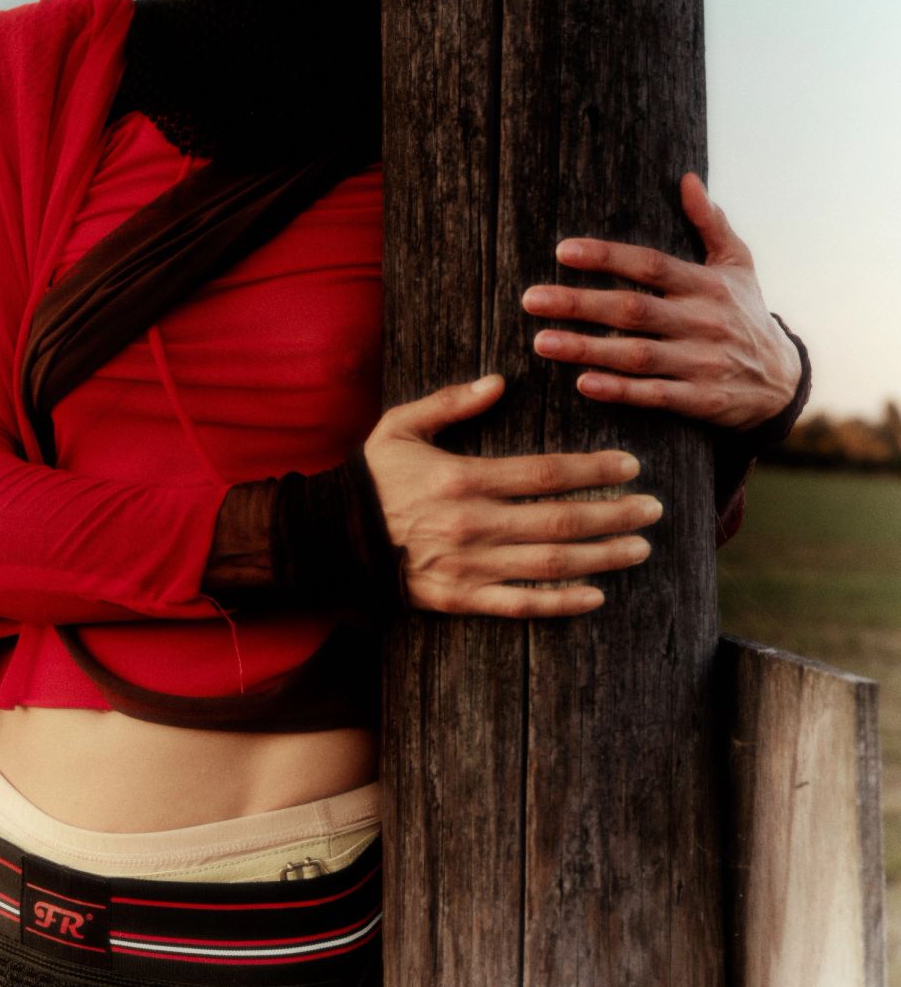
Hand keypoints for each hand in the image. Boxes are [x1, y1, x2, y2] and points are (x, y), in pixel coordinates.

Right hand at [362, 374, 662, 617]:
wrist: (332, 538)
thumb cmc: (373, 476)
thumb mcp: (401, 426)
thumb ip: (451, 403)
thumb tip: (499, 382)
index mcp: (461, 478)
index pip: (544, 473)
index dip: (593, 468)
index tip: (630, 464)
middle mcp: (472, 524)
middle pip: (559, 520)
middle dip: (614, 514)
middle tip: (653, 508)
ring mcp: (468, 566)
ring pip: (550, 565)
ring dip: (601, 557)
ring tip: (640, 548)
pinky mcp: (459, 598)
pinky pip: (519, 605)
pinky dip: (560, 603)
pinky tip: (595, 596)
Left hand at [521, 172, 801, 432]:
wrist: (783, 380)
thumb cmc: (746, 314)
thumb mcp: (738, 265)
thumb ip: (711, 223)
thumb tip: (687, 179)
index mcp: (705, 285)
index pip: (650, 265)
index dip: (607, 257)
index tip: (563, 251)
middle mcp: (702, 321)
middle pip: (633, 310)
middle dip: (579, 304)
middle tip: (531, 299)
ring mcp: (702, 363)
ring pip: (637, 355)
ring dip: (587, 349)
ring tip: (542, 341)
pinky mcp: (701, 401)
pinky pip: (656, 396)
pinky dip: (620, 391)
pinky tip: (583, 383)